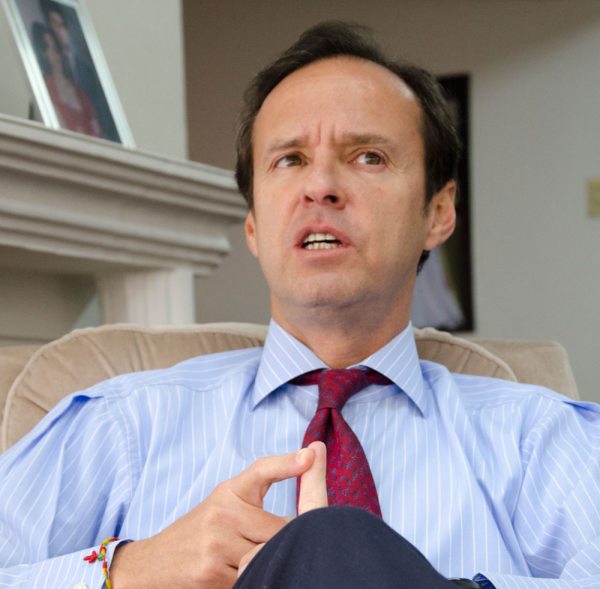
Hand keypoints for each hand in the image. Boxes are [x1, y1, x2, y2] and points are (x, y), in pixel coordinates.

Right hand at [110, 446, 320, 588]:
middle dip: (288, 540)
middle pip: (279, 528)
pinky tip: (238, 573)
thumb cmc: (202, 529)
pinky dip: (253, 579)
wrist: (153, 562)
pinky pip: (250, 578)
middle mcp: (222, 512)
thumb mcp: (225, 503)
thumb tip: (306, 468)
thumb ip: (256, 496)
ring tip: (265, 560)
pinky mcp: (210, 573)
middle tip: (294, 545)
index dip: (286, 463)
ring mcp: (215, 543)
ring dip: (271, 562)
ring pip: (267, 555)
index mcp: (229, 491)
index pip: (261, 471)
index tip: (310, 455)